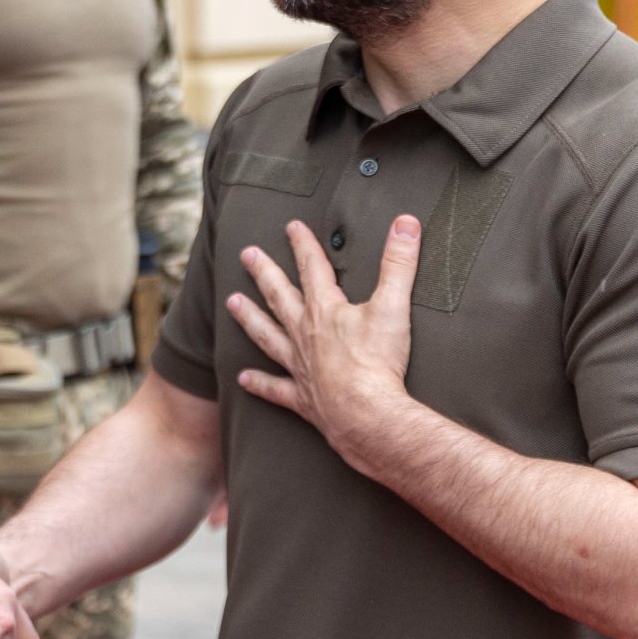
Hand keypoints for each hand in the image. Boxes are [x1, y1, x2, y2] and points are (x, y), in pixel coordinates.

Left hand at [225, 214, 420, 474]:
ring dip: (250, 319)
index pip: (313, 268)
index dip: (303, 245)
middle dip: (264, 273)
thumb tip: (406, 222)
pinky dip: (259, 384)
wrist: (367, 415)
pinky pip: (275, 389)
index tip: (291, 226)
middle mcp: (305, 335)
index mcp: (326, 311)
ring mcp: (300, 366)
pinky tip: (243, 379)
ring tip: (231, 303)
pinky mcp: (302, 398)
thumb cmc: (379, 362)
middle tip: (246, 254)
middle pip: (280, 297)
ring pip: (267, 336)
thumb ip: (398, 263)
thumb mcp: (393, 306)